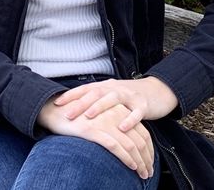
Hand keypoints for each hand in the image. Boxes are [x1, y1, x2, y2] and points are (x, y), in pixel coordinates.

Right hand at [37, 97, 154, 179]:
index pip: (142, 132)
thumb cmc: (80, 115)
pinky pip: (115, 146)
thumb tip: (126, 143)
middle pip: (140, 139)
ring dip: (140, 162)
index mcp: (119, 110)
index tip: (150, 162)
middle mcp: (115, 114)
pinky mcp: (93, 130)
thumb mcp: (101, 116)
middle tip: (149, 172)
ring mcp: (104, 122)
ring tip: (143, 174)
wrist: (57, 110)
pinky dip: (126, 158)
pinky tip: (131, 166)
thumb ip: (114, 123)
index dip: (149, 149)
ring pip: (130, 144)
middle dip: (147, 158)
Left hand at [53, 76, 178, 130]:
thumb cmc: (129, 97)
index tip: (56, 103)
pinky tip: (122, 127)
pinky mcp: (143, 104)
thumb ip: (96, 101)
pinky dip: (129, 119)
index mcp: (106, 86)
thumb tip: (72, 109)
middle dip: (80, 103)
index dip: (71, 95)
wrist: (157, 90)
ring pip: (113, 99)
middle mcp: (115, 88)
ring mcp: (130, 95)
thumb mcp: (111, 96)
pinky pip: (136, 112)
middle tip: (67, 114)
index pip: (85, 89)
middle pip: (96, 93)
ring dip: (100, 107)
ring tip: (89, 116)